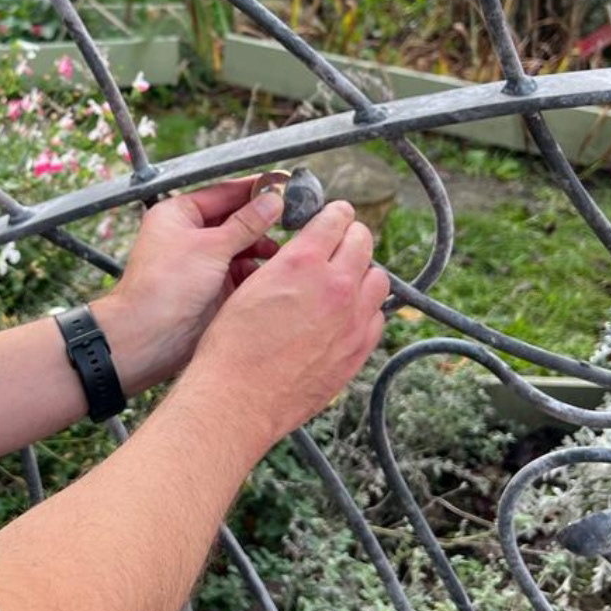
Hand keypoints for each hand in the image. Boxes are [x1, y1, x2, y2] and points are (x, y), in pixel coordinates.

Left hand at [92, 179, 287, 392]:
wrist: (148, 337)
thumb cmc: (163, 286)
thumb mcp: (210, 247)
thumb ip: (246, 223)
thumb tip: (271, 201)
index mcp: (179, 214)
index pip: (222, 193)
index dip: (252, 190)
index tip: (281, 185)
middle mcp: (190, 235)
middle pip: (235, 220)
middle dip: (261, 222)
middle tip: (292, 218)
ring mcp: (202, 262)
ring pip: (241, 247)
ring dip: (261, 248)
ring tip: (282, 251)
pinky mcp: (213, 287)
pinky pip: (241, 272)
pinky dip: (257, 272)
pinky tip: (272, 273)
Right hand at [184, 200, 390, 455]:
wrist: (240, 396)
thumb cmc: (233, 345)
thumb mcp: (250, 285)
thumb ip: (287, 263)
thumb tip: (303, 253)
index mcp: (304, 262)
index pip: (337, 219)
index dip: (336, 213)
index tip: (336, 214)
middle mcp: (336, 285)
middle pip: (363, 242)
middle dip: (352, 236)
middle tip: (341, 241)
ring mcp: (353, 319)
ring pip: (378, 279)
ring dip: (363, 272)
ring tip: (346, 278)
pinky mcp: (358, 349)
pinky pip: (377, 317)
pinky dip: (366, 309)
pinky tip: (346, 314)